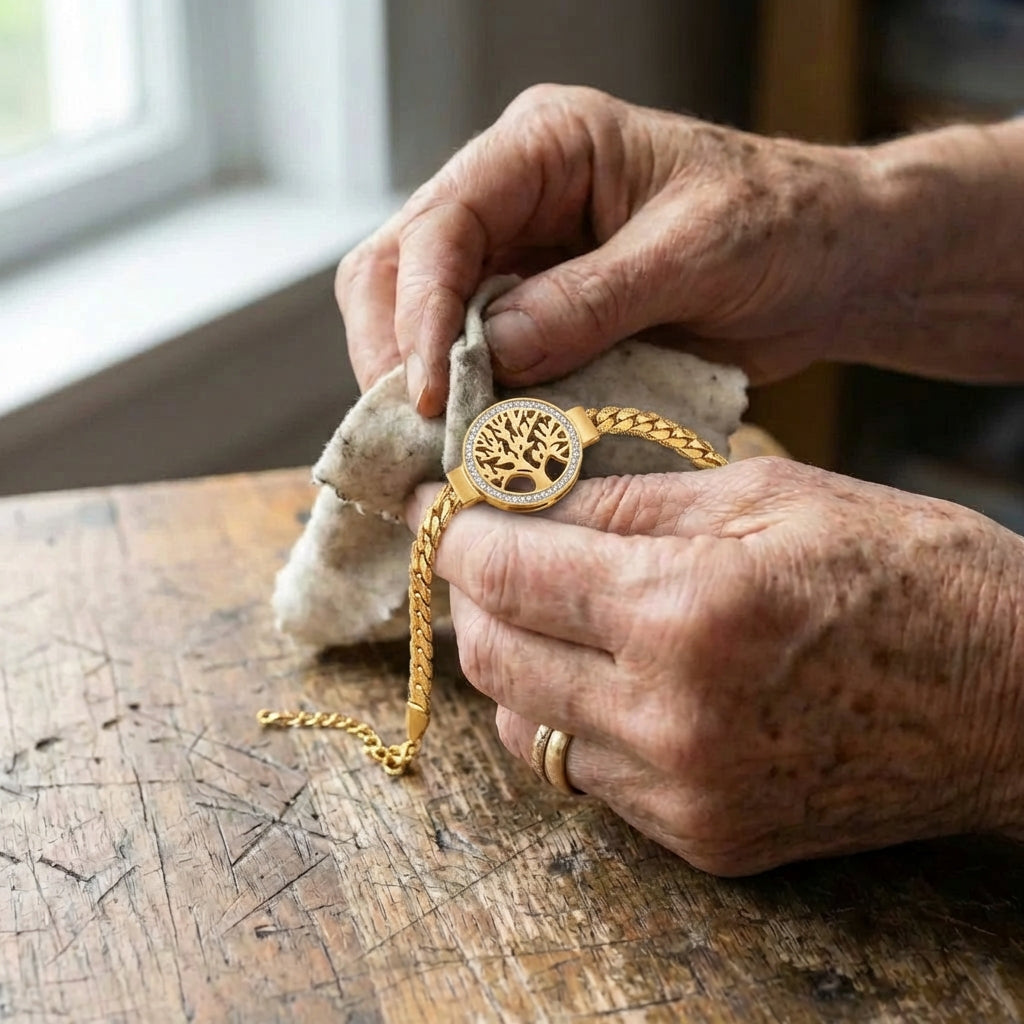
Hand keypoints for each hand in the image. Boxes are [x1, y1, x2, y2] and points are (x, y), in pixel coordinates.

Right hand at [338, 85, 877, 414]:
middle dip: (397, 352)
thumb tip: (491, 352)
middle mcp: (513, 197)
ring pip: (420, 318)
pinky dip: (468, 404)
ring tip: (443, 447)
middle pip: (400, 268)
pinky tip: (478, 443)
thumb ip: (592, 300)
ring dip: (421, 385)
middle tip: (418, 431)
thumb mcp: (695, 253)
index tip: (426, 393)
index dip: (420, 311)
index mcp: (545, 147)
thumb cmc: (782, 225)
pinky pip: (473, 360)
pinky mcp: (536, 316)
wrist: (827, 264)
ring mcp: (519, 259)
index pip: (442, 222)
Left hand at [408, 460, 1023, 874]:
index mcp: (686, 610)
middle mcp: (671, 718)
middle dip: (472, 593)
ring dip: (512, 660)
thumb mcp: (768, 495)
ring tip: (543, 608)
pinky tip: (602, 672)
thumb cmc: (908, 573)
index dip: (460, 532)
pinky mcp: (705, 838)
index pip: (508, 571)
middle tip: (487, 550)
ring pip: (524, 727)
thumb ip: (629, 500)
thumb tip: (532, 492)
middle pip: (493, 656)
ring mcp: (685, 793)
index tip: (443, 505)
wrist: (1014, 700)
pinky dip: (568, 716)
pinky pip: (586, 775)